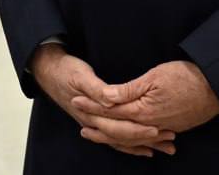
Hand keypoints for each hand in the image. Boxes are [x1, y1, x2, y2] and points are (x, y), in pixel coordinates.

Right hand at [30, 43, 175, 157]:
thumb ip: (96, 89)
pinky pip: (115, 138)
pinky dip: (131, 145)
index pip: (117, 128)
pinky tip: (145, 149)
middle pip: (123, 137)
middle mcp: (93, 123)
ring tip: (165, 147)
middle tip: (169, 139)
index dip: (138, 129)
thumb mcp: (81, 75)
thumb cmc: (66, 70)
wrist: (48, 71)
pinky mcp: (96, 120)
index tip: (157, 129)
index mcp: (90, 113)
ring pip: (121, 141)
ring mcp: (94, 123)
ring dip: (143, 145)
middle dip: (146, 139)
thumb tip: (110, 100)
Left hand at [72, 60, 218, 134]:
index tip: (76, 100)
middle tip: (81, 127)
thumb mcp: (154, 76)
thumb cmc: (186, 76)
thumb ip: (128, 89)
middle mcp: (150, 124)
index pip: (110, 110)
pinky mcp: (172, 128)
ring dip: (114, 137)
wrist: (216, 87)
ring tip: (99, 135)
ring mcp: (162, 128)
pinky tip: (132, 143)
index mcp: (142, 111)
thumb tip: (105, 96)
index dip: (92, 106)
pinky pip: (147, 140)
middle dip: (98, 127)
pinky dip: (135, 142)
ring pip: (132, 138)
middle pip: (118, 130)